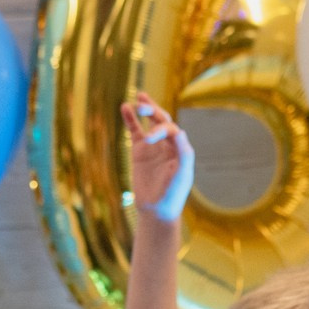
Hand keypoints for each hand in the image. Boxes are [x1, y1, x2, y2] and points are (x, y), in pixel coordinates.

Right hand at [121, 94, 194, 222]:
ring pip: (150, 122)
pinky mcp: (140, 150)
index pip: (172, 130)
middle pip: (162, 120)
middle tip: (142, 107)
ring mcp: (154, 146)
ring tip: (138, 98)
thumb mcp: (181, 176)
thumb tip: (180, 132)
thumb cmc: (172, 195)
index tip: (150, 139)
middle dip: (153, 111)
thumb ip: (183, 154)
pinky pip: (135, 131)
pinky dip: (131, 119)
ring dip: (145, 109)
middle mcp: (169, 143)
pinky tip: (125, 107)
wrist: (156, 210)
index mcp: (181, 148)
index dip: (162, 130)